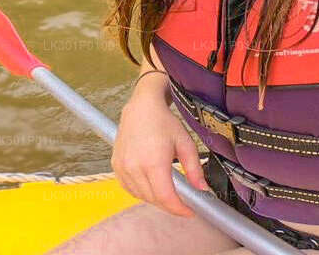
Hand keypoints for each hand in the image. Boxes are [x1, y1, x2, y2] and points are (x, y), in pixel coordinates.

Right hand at [112, 79, 210, 217]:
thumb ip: (195, 169)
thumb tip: (202, 189)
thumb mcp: (186, 144)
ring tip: (168, 191)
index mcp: (153, 162)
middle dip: (170, 205)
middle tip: (182, 202)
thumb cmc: (163, 122)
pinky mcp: (116, 166)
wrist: (142, 108)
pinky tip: (151, 184)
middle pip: (154, 200)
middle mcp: (134, 167)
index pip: (166, 198)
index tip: (189, 211)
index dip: (179, 209)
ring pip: (141, 196)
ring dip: (156, 199)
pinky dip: (142, 192)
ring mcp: (122, 167)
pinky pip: (130, 189)